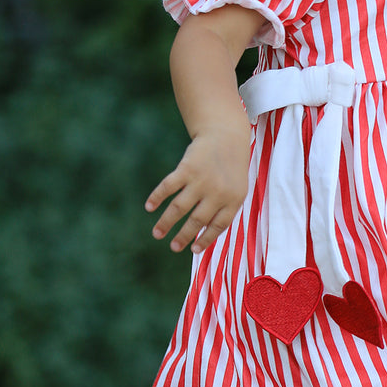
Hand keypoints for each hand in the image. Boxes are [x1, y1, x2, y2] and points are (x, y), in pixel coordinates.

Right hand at [146, 127, 249, 253]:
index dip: (205, 239)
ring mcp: (201, 180)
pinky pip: (168, 187)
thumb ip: (224, 209)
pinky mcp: (186, 168)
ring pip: (179, 208)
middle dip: (183, 236)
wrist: (226, 136)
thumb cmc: (230, 168)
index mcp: (234, 200)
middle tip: (173, 247)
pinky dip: (156, 198)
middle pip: (197, 220)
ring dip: (165, 223)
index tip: (192, 250)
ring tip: (157, 234)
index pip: (218, 226)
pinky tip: (149, 207)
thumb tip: (202, 234)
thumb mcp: (236, 189)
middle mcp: (218, 192)